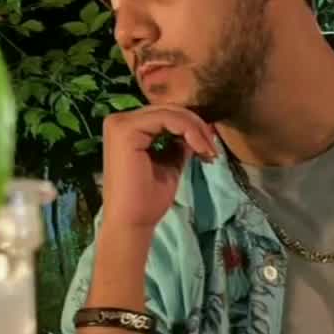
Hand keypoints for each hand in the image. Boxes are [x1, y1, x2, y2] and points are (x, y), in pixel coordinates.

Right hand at [101, 106, 218, 231]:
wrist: (132, 223)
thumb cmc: (147, 200)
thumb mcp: (169, 163)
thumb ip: (179, 143)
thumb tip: (197, 130)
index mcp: (128, 128)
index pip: (165, 116)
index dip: (192, 127)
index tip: (210, 149)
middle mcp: (119, 120)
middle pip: (169, 110)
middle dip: (197, 128)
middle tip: (214, 150)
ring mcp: (120, 124)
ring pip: (170, 112)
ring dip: (196, 130)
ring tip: (209, 152)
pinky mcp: (125, 130)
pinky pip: (166, 119)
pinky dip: (189, 130)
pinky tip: (200, 149)